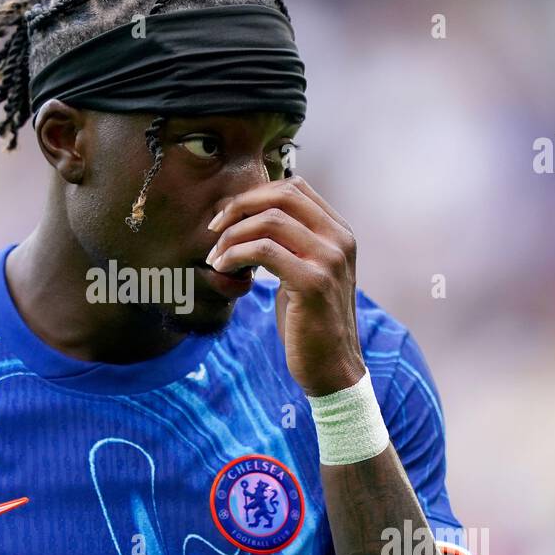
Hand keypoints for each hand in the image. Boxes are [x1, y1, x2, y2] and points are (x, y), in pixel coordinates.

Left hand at [206, 174, 365, 396]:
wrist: (332, 367)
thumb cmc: (309, 321)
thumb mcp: (303, 271)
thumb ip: (288, 242)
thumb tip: (248, 216)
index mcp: (338, 231)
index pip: (294, 187)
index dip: (254, 195)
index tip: (227, 217)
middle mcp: (339, 239)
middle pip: (282, 195)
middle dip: (239, 207)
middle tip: (214, 230)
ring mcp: (330, 259)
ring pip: (270, 221)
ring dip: (232, 236)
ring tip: (216, 257)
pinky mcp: (313, 282)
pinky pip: (264, 251)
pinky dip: (235, 255)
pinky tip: (223, 269)